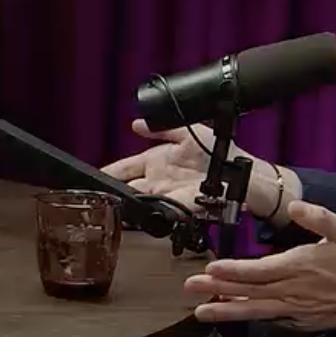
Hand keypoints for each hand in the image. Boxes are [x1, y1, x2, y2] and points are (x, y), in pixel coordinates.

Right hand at [102, 118, 295, 219]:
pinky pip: (163, 211)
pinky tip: (140, 212)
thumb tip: (136, 124)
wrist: (242, 172)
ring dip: (127, 205)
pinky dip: (153, 212)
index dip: (109, 173)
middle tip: (96, 196)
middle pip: (127, 189)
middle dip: (112, 193)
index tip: (93, 178)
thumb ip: (162, 128)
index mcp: (155, 162)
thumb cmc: (220, 152)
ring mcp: (168, 195)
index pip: (124, 169)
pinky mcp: (182, 207)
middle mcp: (158, 181)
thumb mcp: (188, 133)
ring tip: (112, 206)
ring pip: (139, 203)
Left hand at [184, 201, 335, 336]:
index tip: (209, 269)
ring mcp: (296, 310)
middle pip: (248, 292)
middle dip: (217, 291)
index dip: (232, 271)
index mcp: (299, 267)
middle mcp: (293, 292)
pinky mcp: (302, 321)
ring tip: (201, 312)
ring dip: (227, 310)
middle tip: (189, 290)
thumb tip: (297, 205)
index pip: (258, 270)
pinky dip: (250, 318)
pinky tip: (236, 314)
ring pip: (255, 310)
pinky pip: (270, 319)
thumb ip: (319, 217)